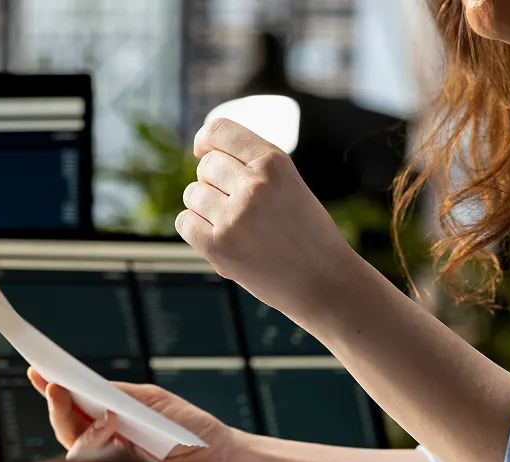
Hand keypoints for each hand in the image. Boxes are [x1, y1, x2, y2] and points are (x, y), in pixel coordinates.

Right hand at [28, 367, 239, 461]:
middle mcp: (106, 448)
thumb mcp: (154, 403)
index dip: (54, 392)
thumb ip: (118, 394)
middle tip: (61, 391)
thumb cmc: (194, 432)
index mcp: (111, 423)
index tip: (38, 372)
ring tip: (111, 421)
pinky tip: (117, 446)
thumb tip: (82, 383)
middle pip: (65, 432)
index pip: (74, 408)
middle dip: (59, 410)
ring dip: (86, 437)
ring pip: (75, 459)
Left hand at [177, 118, 363, 319]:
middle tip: (236, 206)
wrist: (324, 282)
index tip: (202, 150)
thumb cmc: (307, 234)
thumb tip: (200, 154)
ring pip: (192, 195)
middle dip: (213, 183)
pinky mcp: (219, 246)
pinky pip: (185, 223)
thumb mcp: (289, 184)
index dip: (205, 139)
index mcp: (274, 163)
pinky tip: (220, 238)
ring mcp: (234, 216)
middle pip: (205, 166)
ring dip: (204, 208)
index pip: (220, 130)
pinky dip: (196, 230)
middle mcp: (254, 185)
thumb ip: (252, 166)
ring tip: (233, 225)